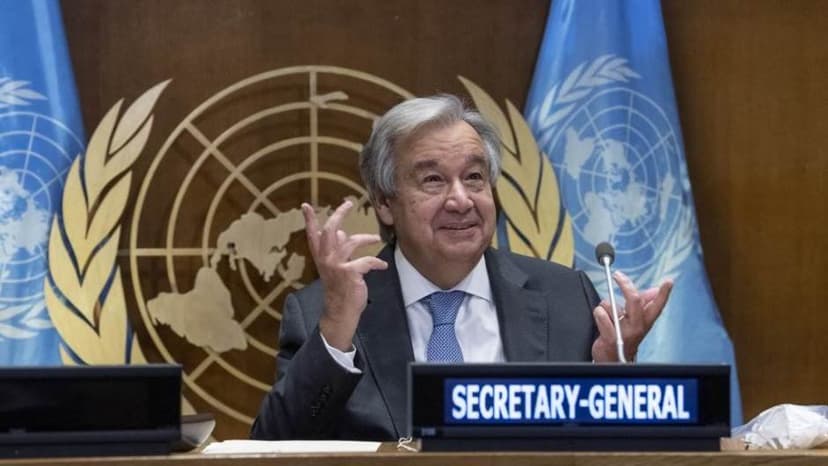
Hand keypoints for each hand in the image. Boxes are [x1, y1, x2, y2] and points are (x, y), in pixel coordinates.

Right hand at [302, 200, 386, 350]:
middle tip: (348, 203)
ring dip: (366, 238)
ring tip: (375, 239)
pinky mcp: (349, 273)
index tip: (305, 205)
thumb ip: (337, 249)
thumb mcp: (336, 267)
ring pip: (351, 242)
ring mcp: (336, 265)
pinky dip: (377, 263)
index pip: (312, 235)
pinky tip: (382, 266)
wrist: (340, 312)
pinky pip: (367, 261)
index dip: (309, 220)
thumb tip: (340, 232)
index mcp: (321, 257)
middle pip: (330, 230)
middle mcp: (326, 259)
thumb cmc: (340, 288)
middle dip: (339, 214)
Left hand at [591, 271, 672, 362]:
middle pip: (635, 300)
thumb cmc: (625, 338)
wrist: (613, 360)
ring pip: (611, 305)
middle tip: (618, 275)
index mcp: (645, 321)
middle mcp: (637, 327)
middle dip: (626, 285)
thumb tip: (654, 290)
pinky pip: (600, 314)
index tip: (669, 282)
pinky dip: (598, 314)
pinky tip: (602, 322)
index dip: (664, 293)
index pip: (657, 305)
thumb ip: (644, 304)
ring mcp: (625, 333)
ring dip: (605, 307)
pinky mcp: (611, 338)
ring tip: (608, 318)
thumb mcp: (636, 321)